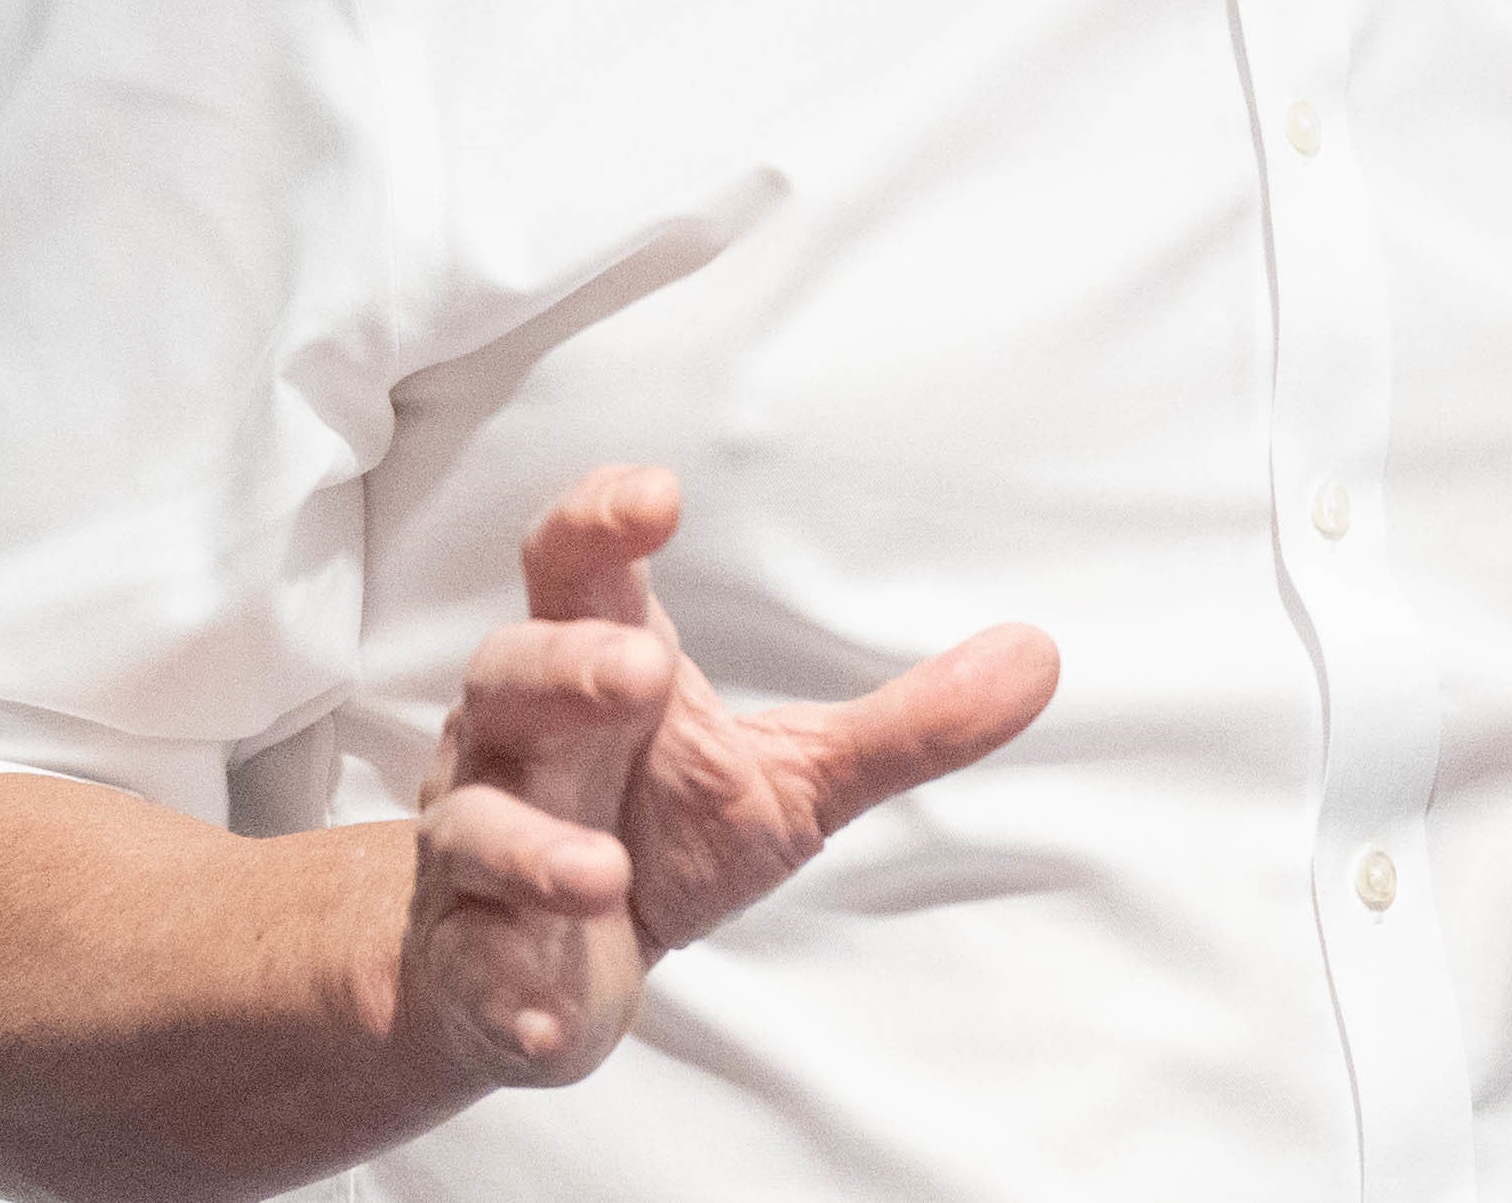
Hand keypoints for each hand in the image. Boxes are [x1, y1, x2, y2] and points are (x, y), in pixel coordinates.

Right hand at [398, 465, 1060, 1089]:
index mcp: (600, 668)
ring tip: (605, 874)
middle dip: (568, 667)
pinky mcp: (469, 955)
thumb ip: (910, 723)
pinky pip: (473, 965)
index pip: (579, 569)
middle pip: (511, 670)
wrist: (536, 965)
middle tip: (642, 672)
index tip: (655, 495)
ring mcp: (482, 846)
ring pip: (476, 820)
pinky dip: (508, 988)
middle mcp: (521, 741)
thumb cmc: (659, 831)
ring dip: (535, 844)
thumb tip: (1041, 655)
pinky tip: (546, 1016)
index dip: (598, 521)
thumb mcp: (797, 775)